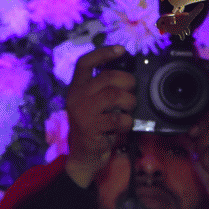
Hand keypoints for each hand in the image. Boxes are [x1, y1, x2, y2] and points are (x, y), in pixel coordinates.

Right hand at [64, 45, 135, 187]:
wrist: (83, 158)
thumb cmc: (94, 128)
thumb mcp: (93, 105)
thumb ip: (103, 90)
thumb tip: (129, 77)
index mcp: (76, 88)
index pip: (85, 62)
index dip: (104, 53)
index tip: (121, 50)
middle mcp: (76, 97)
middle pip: (107, 77)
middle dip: (127, 82)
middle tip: (132, 91)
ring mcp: (82, 112)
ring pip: (114, 95)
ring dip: (129, 102)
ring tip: (128, 110)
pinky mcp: (90, 128)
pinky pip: (118, 118)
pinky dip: (126, 122)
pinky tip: (122, 127)